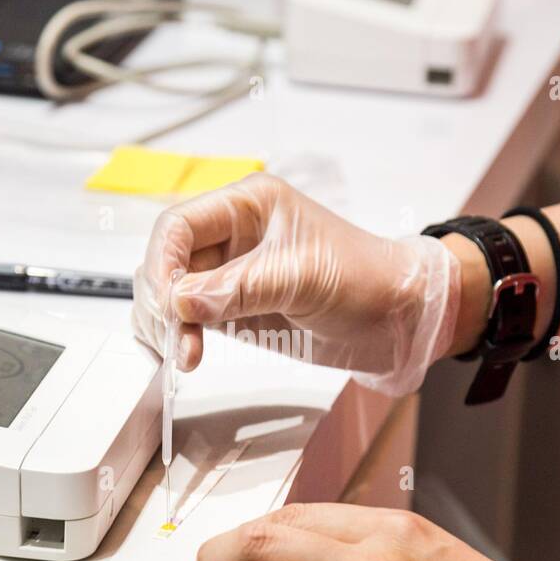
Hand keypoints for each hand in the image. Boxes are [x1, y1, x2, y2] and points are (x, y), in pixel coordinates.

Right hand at [131, 174, 459, 396]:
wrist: (397, 317)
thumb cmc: (364, 278)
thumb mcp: (303, 278)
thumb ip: (240, 288)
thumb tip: (181, 302)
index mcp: (247, 204)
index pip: (179, 225)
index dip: (162, 263)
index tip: (166, 304)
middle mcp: (231, 235)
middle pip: (167, 261)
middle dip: (161, 300)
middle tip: (174, 339)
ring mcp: (229, 272)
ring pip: (171, 293)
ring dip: (167, 324)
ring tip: (185, 355)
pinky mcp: (233, 307)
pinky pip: (188, 318)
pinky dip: (179, 337)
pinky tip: (188, 356)